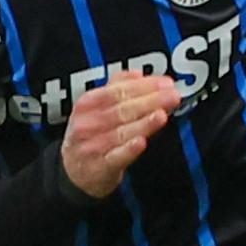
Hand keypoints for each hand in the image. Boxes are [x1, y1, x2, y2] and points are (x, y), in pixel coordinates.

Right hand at [62, 71, 178, 197]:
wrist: (73, 172)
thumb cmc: (88, 135)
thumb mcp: (94, 107)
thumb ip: (115, 87)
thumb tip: (137, 74)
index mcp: (87, 104)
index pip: (117, 90)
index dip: (143, 86)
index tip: (165, 83)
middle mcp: (88, 123)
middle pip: (122, 109)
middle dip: (150, 101)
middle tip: (172, 96)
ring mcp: (93, 145)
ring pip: (121, 132)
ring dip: (143, 123)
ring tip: (162, 114)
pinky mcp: (99, 167)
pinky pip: (116, 157)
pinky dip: (128, 150)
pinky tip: (141, 142)